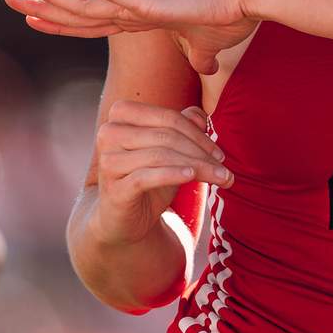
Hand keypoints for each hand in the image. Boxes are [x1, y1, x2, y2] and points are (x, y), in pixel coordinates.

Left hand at [6, 0, 259, 75]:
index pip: (90, 23)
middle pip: (78, 10)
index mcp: (140, 17)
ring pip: (85, 2)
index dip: (60, 23)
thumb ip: (200, 57)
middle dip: (41, 5)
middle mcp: (132, 6)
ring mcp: (139, 0)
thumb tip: (205, 70)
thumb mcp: (209, 47)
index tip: (33, 18)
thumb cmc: (231, 17)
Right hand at [83, 102, 231, 247]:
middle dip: (201, 153)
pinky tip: (191, 177)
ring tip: (219, 178)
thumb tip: (201, 116)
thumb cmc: (148, 177)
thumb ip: (183, 127)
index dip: (198, 134)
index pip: (169, 117)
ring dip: (196, 167)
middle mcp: (109, 133)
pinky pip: (147, 176)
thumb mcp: (169, 150)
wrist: (123, 218)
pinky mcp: (114, 188)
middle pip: (167, 136)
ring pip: (161, 156)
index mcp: (122, 114)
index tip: (220, 154)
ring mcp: (108, 160)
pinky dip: (173, 174)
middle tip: (224, 170)